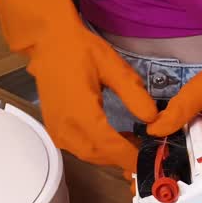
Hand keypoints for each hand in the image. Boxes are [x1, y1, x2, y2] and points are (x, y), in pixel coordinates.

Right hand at [0, 0, 158, 173]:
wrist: (48, 42)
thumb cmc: (80, 50)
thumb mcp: (113, 67)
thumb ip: (133, 94)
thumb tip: (152, 118)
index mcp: (80, 113)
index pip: (110, 146)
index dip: (132, 156)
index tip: (150, 159)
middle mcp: (65, 127)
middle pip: (99, 155)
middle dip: (123, 157)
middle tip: (145, 149)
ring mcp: (56, 129)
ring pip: (88, 154)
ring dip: (110, 153)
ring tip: (131, 141)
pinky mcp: (54, 127)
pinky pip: (78, 147)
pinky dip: (97, 148)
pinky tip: (112, 137)